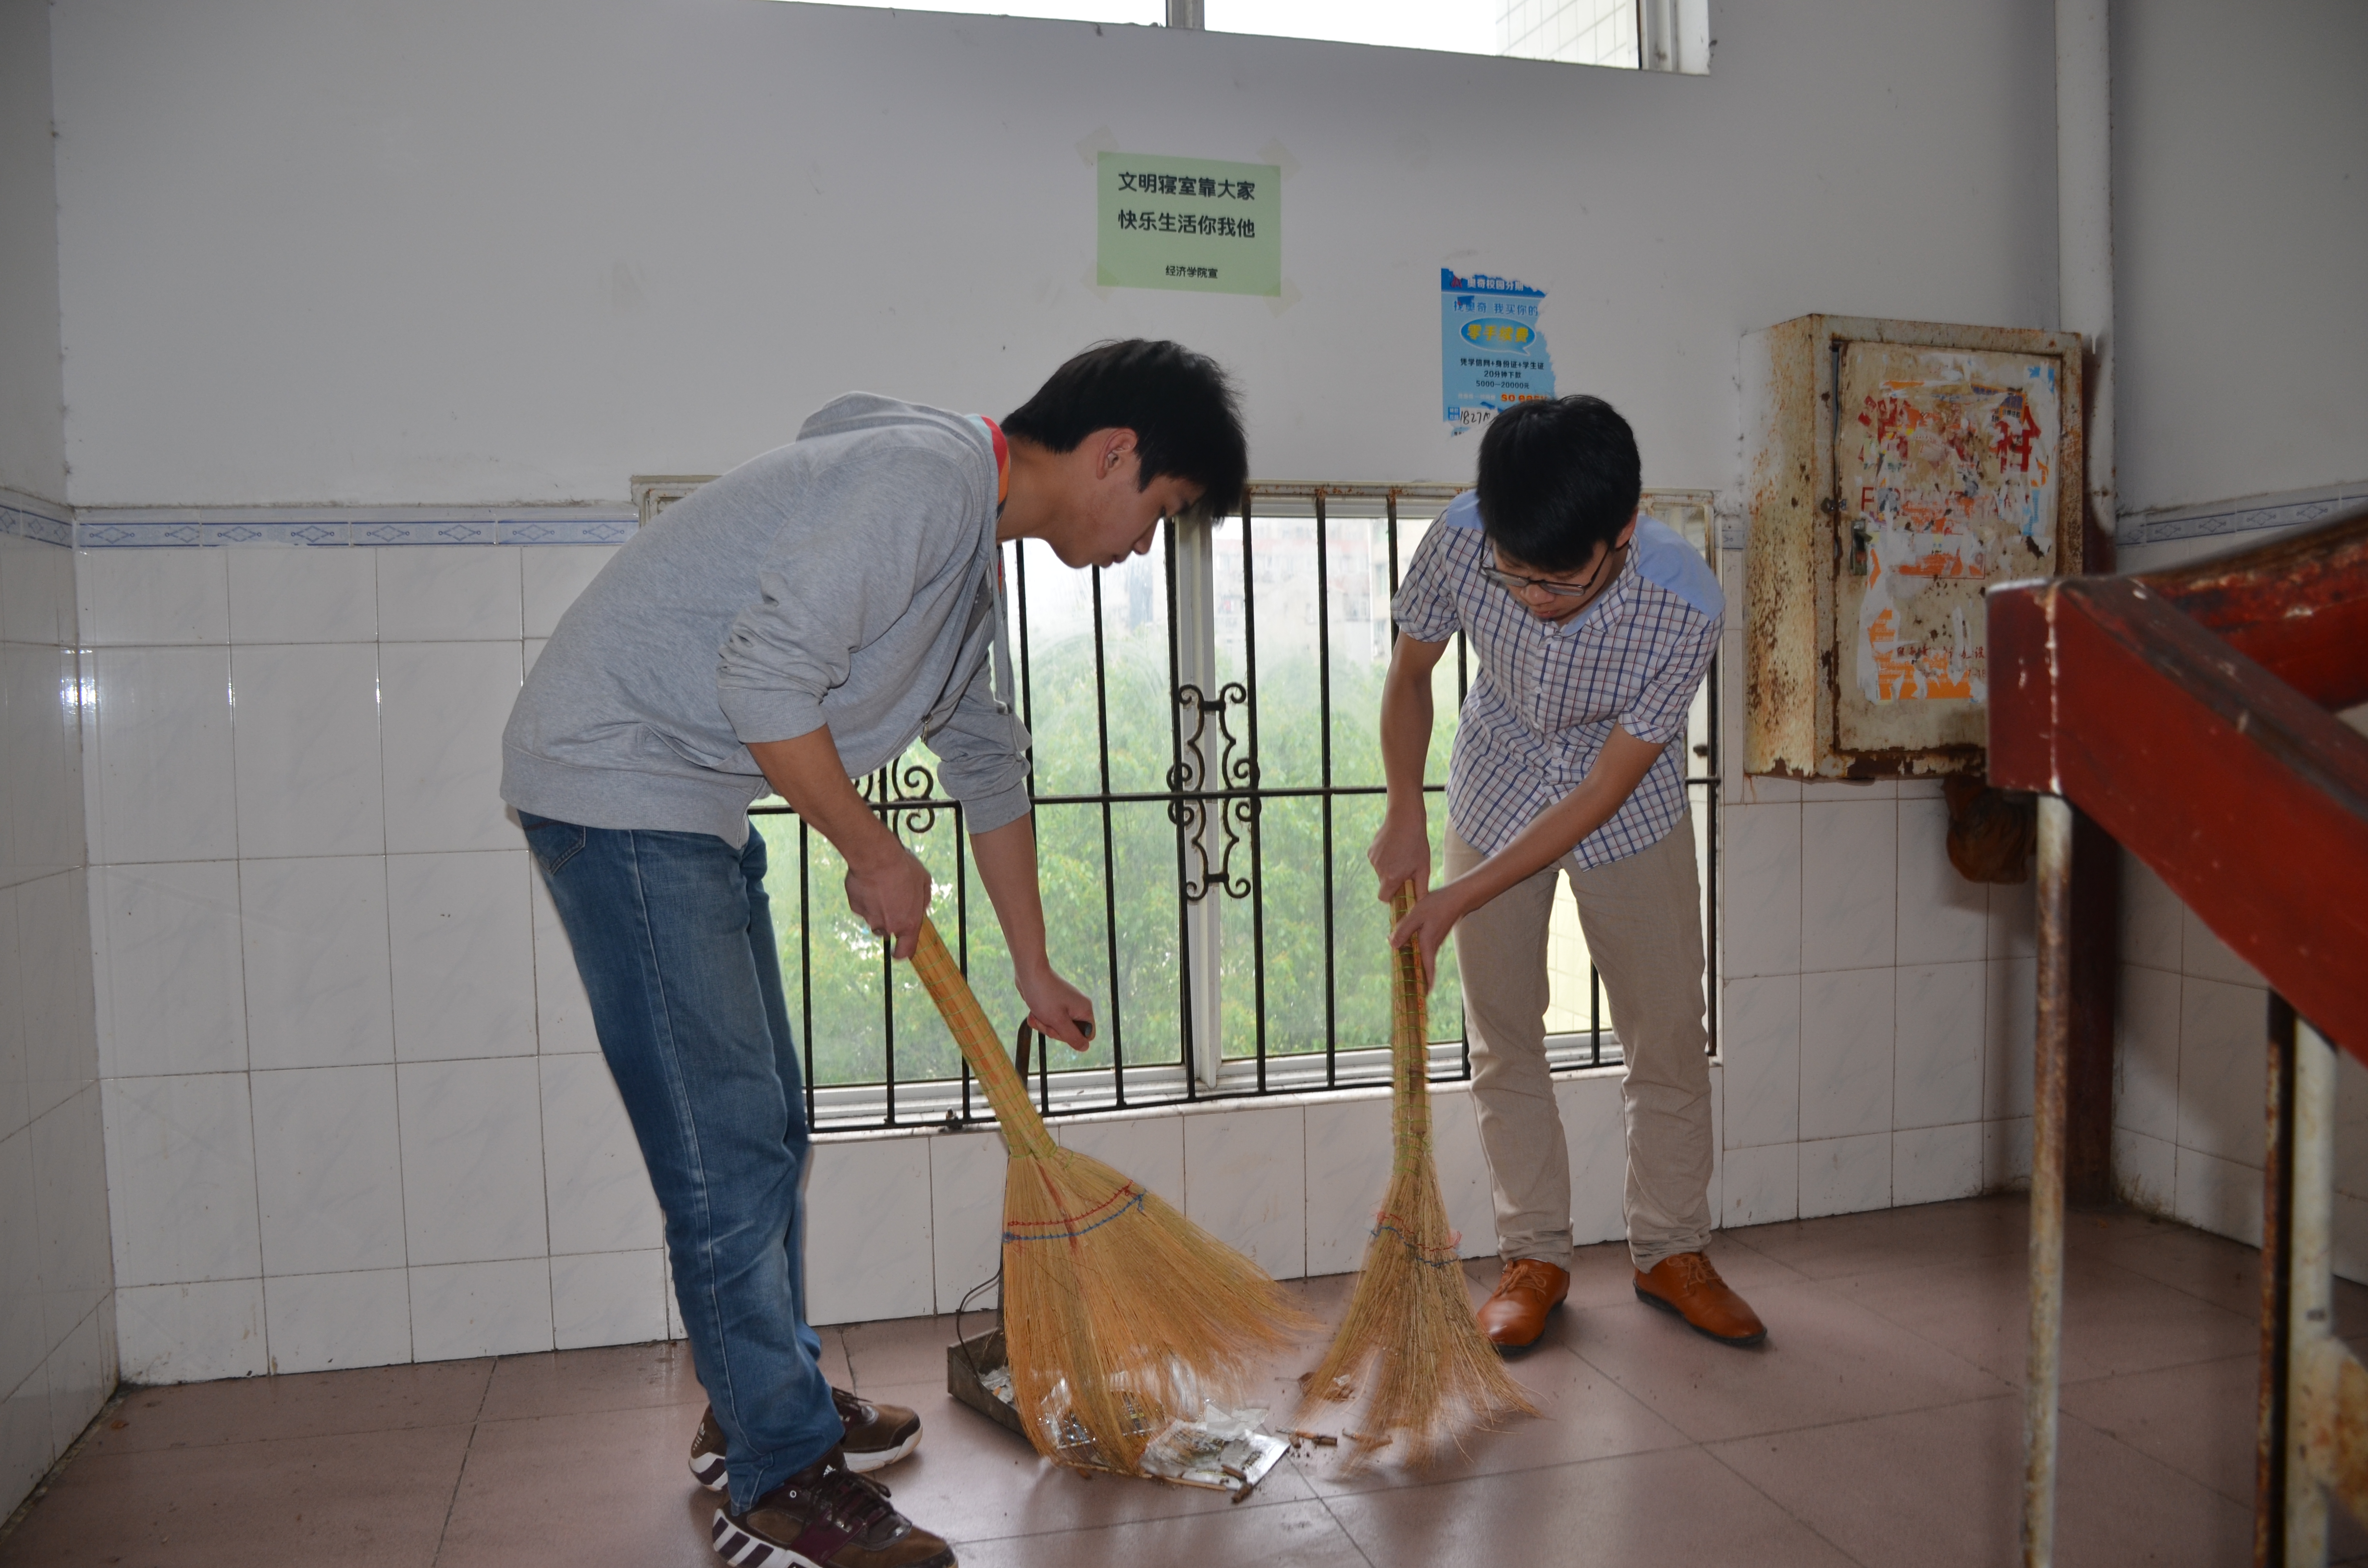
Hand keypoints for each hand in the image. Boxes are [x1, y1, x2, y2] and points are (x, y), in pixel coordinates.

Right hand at [843, 840, 931, 958]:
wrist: (876, 858)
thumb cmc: (904, 869)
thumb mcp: (924, 881)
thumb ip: (923, 900)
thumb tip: (920, 908)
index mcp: (909, 923)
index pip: (905, 951)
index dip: (902, 953)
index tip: (898, 952)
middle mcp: (888, 925)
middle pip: (887, 931)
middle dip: (889, 921)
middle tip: (891, 900)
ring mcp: (870, 918)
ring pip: (873, 919)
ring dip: (877, 909)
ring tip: (880, 888)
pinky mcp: (855, 907)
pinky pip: (861, 907)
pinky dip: (864, 899)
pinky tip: (868, 883)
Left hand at [1015, 963, 1096, 1051]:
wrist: (1029, 972)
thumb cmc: (1044, 995)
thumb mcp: (1058, 1021)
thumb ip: (1072, 1037)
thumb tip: (1085, 1048)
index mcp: (1084, 1010)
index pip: (1087, 1035)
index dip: (1073, 1038)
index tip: (1060, 1029)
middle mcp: (1078, 1007)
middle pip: (1070, 1033)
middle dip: (1053, 1030)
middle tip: (1044, 1020)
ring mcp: (1066, 1005)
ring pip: (1058, 1027)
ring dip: (1044, 1024)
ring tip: (1035, 1014)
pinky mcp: (1055, 1003)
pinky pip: (1050, 1019)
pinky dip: (1041, 1018)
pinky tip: (1032, 1012)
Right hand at [1367, 808, 1431, 902]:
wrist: (1405, 819)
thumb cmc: (1417, 844)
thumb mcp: (1423, 867)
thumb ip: (1421, 888)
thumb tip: (1420, 902)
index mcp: (1391, 877)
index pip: (1384, 897)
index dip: (1391, 896)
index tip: (1400, 889)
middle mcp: (1379, 870)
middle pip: (1383, 883)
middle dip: (1392, 879)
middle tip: (1405, 867)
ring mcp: (1373, 860)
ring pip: (1380, 871)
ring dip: (1389, 867)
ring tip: (1401, 854)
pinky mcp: (1370, 851)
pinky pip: (1377, 860)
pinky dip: (1384, 858)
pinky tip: (1394, 848)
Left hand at [1388, 880, 1468, 989]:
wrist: (1456, 896)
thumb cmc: (1437, 904)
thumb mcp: (1416, 914)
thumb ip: (1403, 929)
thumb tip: (1392, 945)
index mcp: (1428, 943)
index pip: (1427, 968)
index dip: (1426, 982)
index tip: (1425, 996)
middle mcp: (1433, 945)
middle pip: (1425, 966)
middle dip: (1420, 978)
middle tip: (1412, 989)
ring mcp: (1435, 940)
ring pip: (1424, 957)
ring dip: (1418, 966)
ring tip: (1407, 974)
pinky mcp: (1435, 934)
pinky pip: (1424, 948)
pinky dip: (1417, 953)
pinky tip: (1408, 949)